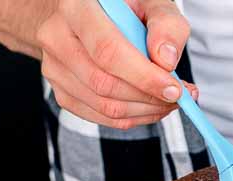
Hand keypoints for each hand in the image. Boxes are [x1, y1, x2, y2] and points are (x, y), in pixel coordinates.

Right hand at [36, 0, 197, 129]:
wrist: (82, 13)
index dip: (144, 77)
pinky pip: (100, 117)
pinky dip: (132, 118)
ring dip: (145, 111)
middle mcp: (56, 37)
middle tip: (178, 96)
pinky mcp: (61, 90)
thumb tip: (167, 61)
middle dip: (149, 97)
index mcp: (76, 8)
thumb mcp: (149, 2)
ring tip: (168, 101)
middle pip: (105, 84)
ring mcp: (54, 67)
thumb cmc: (119, 7)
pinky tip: (150, 106)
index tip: (174, 89)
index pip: (108, 52)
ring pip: (104, 106)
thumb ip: (165, 24)